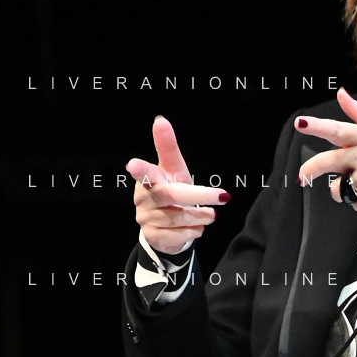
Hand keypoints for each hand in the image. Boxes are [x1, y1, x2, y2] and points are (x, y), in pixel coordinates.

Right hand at [126, 116, 229, 254]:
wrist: (166, 227)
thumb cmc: (172, 190)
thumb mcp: (174, 169)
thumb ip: (168, 147)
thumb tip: (160, 120)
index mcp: (149, 179)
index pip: (145, 172)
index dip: (141, 169)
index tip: (133, 164)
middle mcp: (144, 198)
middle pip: (172, 195)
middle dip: (199, 196)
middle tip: (223, 196)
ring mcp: (146, 219)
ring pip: (180, 217)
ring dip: (201, 216)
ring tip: (210, 214)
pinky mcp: (154, 237)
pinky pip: (180, 235)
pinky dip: (194, 231)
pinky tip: (196, 227)